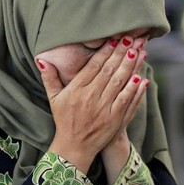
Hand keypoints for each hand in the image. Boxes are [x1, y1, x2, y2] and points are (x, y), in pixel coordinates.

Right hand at [40, 36, 148, 173]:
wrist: (74, 147)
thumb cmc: (64, 120)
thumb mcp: (53, 98)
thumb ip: (49, 78)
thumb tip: (41, 59)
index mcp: (77, 90)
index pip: (94, 66)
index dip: (106, 51)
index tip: (115, 38)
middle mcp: (91, 97)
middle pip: (110, 70)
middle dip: (122, 52)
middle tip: (134, 38)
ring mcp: (104, 108)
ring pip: (121, 82)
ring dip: (132, 65)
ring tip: (141, 50)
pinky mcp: (115, 119)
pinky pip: (127, 100)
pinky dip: (135, 88)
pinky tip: (142, 75)